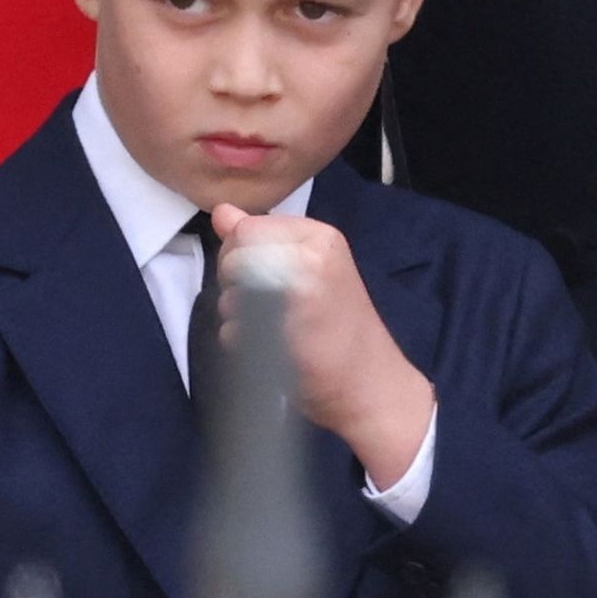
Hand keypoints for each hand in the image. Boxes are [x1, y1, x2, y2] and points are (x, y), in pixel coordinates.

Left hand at [208, 205, 436, 492]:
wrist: (373, 385)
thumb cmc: (338, 326)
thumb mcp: (308, 267)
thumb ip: (263, 239)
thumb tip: (223, 213)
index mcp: (319, 236)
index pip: (244, 228)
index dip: (240, 255)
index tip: (266, 276)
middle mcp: (312, 258)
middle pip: (232, 257)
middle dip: (235, 284)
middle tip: (271, 306)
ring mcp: (301, 295)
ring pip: (227, 295)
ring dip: (237, 317)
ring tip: (276, 329)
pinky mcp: (287, 333)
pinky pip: (232, 330)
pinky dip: (242, 344)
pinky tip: (273, 350)